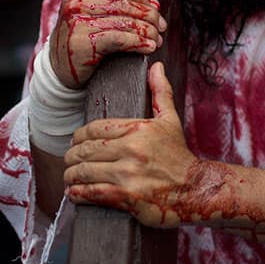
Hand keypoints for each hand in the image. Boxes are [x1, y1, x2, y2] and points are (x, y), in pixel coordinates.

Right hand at [50, 0, 166, 87]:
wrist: (59, 71)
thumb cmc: (75, 36)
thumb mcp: (78, 4)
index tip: (156, 7)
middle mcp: (75, 4)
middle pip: (123, 6)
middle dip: (147, 16)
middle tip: (161, 26)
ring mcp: (78, 23)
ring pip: (124, 23)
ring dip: (146, 32)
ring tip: (157, 39)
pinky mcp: (84, 43)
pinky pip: (120, 39)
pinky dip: (138, 43)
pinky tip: (148, 47)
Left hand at [63, 62, 201, 227]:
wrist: (196, 189)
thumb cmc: (179, 156)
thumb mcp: (171, 120)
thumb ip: (160, 92)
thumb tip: (157, 67)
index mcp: (137, 129)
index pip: (95, 128)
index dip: (79, 136)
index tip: (75, 142)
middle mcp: (130, 149)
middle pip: (86, 150)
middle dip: (71, 156)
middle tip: (68, 160)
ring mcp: (127, 174)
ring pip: (85, 171)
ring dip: (71, 175)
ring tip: (69, 177)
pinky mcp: (126, 196)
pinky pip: (92, 192)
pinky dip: (78, 193)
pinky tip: (74, 193)